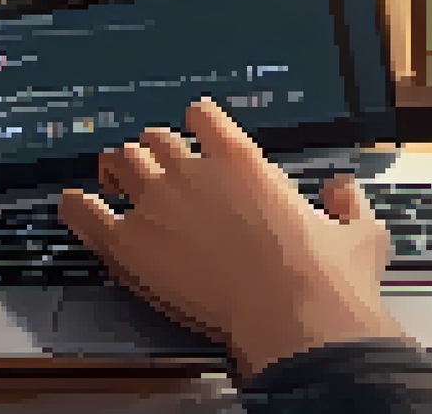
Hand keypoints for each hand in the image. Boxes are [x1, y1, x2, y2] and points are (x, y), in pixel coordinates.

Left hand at [59, 97, 405, 379]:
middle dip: (153, 151)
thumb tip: (343, 191)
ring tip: (111, 179)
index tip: (195, 134)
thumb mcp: (359, 231)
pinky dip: (75, 205)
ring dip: (115, 168)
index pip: (202, 116)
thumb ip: (348, 204)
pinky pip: (84, 211)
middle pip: (154, 138)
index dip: (197, 124)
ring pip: (119, 162)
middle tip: (151, 167)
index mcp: (241, 159)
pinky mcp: (129, 245)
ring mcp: (156, 205)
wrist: (294, 316)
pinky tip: (73, 205)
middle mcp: (193, 171)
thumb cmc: (326, 277)